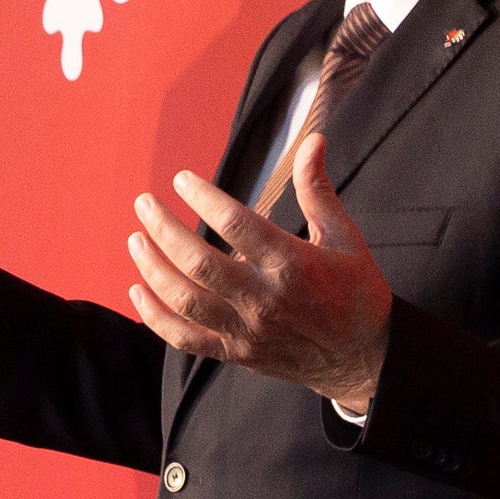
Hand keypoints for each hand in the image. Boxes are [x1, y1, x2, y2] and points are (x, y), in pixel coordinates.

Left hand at [124, 136, 393, 411]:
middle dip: (163, 229)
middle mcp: (266, 299)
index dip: (203, 198)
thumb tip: (312, 139)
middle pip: (199, 263)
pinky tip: (137, 290)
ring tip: (136, 239)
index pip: (237, 225)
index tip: (181, 179)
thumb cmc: (356, 291)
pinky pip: (184, 339)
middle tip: (144, 203)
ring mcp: (247, 330)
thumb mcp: (345, 237)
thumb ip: (318, 189)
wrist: (364, 359)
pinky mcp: (236, 353)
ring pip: (185, 300)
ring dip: (153, 267)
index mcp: (294, 264)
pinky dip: (154, 317)